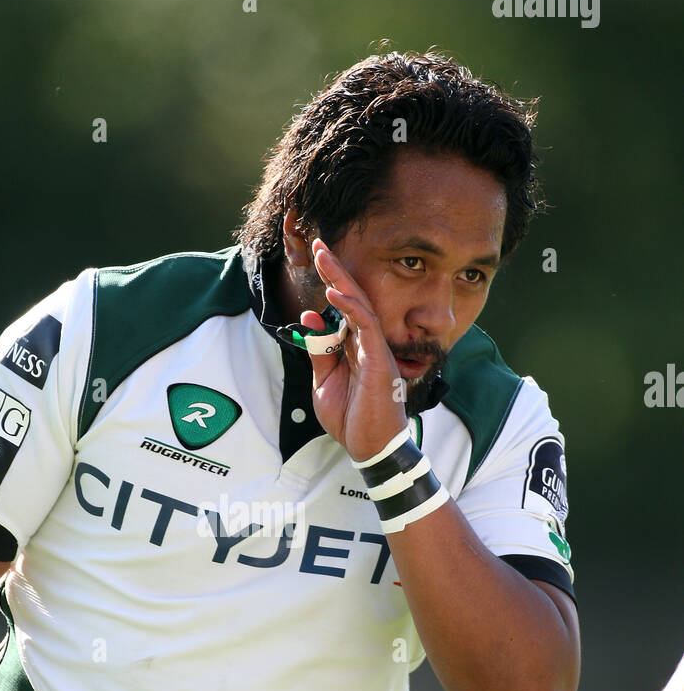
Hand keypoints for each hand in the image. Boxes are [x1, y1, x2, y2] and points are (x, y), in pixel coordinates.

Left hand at [303, 239, 407, 462]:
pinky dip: (350, 308)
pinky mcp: (379, 360)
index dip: (330, 281)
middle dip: (335, 270)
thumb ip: (320, 350)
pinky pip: (366, 327)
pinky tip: (334, 293)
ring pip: (360, 305)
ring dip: (340, 280)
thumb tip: (311, 319)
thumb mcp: (325, 381)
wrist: (369, 446)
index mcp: (356, 345)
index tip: (316, 258)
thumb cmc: (351, 418)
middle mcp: (368, 342)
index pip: (343, 307)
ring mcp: (376, 349)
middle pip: (353, 298)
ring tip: (323, 256)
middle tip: (318, 244)